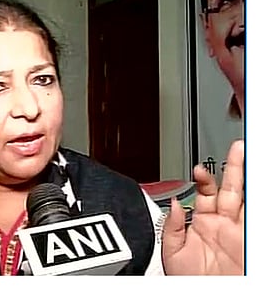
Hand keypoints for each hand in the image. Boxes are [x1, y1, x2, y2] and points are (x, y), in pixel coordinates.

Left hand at [162, 139, 243, 274]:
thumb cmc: (187, 280)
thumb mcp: (172, 251)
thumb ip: (172, 225)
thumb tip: (174, 204)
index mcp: (201, 222)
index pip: (204, 192)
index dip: (203, 178)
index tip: (199, 168)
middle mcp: (222, 224)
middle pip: (230, 188)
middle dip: (234, 167)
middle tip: (237, 147)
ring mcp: (237, 231)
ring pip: (245, 198)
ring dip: (247, 178)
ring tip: (248, 157)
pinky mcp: (248, 240)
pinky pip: (252, 218)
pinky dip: (253, 205)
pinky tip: (254, 188)